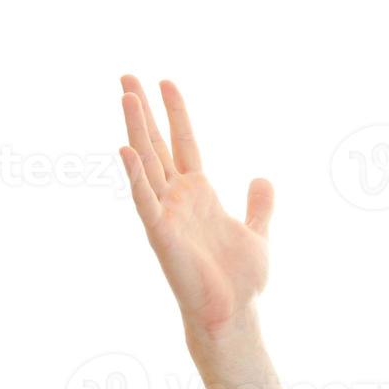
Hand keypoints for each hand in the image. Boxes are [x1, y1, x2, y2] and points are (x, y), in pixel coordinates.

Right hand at [118, 76, 273, 339]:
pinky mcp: (161, 234)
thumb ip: (258, 205)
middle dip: (143, 111)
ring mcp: (166, 213)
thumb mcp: (257, 232)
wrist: (234, 312)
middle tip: (127, 75)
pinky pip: (144, 200)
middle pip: (156, 145)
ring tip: (125, 95)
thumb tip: (262, 179)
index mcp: (199, 194)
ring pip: (146, 163)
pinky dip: (135, 176)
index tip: (166, 83)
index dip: (176, 114)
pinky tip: (125, 150)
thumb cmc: (241, 279)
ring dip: (135, 130)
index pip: (184, 144)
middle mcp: (178, 198)